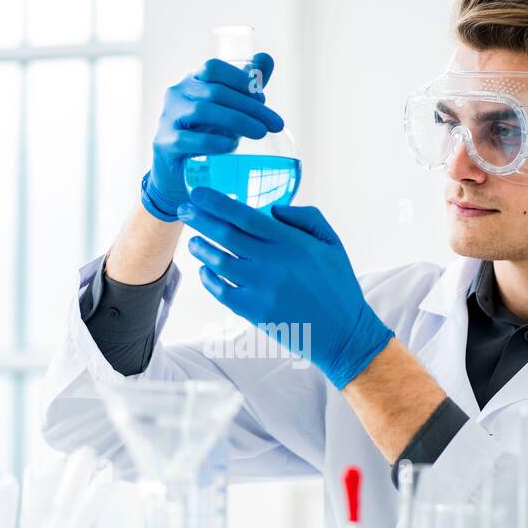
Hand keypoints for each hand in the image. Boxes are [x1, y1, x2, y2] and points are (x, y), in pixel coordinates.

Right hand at [140, 54, 283, 222]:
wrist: (179, 172)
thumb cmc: (206, 134)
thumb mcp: (229, 109)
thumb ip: (246, 86)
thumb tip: (266, 58)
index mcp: (192, 81)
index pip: (213, 68)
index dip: (239, 79)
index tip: (263, 99)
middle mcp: (177, 94)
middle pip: (214, 91)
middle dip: (249, 106)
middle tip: (275, 124)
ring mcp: (168, 117)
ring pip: (202, 111)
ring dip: (236, 120)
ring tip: (260, 133)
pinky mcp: (164, 143)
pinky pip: (186, 139)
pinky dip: (211, 141)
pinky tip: (231, 146)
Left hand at [179, 187, 393, 389]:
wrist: (343, 333)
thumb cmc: (338, 286)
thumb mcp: (332, 243)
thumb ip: (305, 218)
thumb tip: (272, 209)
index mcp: (292, 242)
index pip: (246, 216)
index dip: (218, 202)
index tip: (198, 193)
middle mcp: (273, 263)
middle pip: (225, 234)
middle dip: (200, 219)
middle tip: (184, 210)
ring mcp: (260, 288)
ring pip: (218, 261)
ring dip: (201, 247)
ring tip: (193, 240)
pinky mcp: (253, 311)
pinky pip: (221, 290)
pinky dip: (208, 277)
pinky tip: (205, 269)